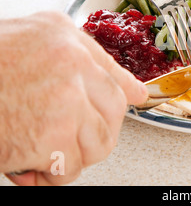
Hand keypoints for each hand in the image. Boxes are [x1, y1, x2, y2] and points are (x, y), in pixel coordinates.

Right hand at [0, 12, 147, 184]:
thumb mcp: (34, 38)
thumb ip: (78, 55)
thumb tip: (133, 89)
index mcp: (66, 40)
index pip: (114, 73)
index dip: (126, 91)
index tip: (138, 98)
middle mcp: (73, 64)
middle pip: (114, 113)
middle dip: (96, 132)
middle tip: (70, 139)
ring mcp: (65, 99)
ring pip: (98, 143)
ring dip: (72, 156)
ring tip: (44, 150)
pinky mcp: (50, 135)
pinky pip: (69, 167)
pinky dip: (50, 175)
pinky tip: (28, 165)